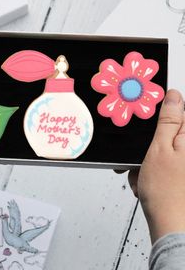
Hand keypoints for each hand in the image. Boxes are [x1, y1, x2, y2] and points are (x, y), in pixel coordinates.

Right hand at [128, 89, 184, 242]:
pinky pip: (159, 164)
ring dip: (145, 159)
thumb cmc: (166, 191)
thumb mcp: (160, 148)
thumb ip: (169, 120)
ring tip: (142, 174)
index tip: (143, 125)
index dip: (155, 117)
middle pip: (164, 133)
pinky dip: (149, 170)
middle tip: (140, 157)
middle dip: (147, 144)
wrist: (170, 225)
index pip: (175, 113)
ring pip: (158, 150)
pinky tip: (146, 181)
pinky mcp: (177, 174)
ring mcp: (182, 163)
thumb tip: (174, 96)